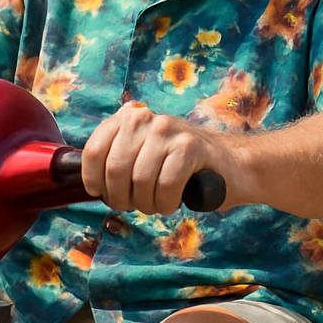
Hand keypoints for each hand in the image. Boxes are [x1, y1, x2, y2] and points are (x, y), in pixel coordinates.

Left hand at [81, 102, 236, 214]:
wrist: (233, 165)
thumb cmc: (182, 167)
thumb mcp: (143, 154)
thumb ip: (117, 159)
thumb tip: (90, 184)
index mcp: (127, 118)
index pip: (93, 151)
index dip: (94, 180)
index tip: (103, 193)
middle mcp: (144, 118)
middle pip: (115, 169)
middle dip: (121, 198)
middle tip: (135, 205)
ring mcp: (168, 129)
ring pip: (140, 181)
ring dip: (147, 204)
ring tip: (158, 203)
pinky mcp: (190, 147)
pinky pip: (165, 186)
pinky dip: (167, 203)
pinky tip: (175, 201)